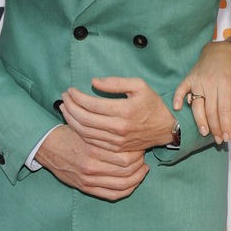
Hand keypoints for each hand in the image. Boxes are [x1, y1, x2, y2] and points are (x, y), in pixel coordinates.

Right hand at [36, 125, 147, 200]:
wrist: (46, 146)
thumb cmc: (68, 134)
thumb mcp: (86, 129)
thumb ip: (105, 135)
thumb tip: (130, 137)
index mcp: (92, 149)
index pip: (125, 156)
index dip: (137, 152)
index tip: (140, 146)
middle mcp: (91, 167)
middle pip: (127, 171)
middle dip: (140, 164)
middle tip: (143, 157)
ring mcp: (88, 180)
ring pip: (123, 185)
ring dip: (137, 177)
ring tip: (142, 169)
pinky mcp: (85, 188)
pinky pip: (112, 195)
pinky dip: (126, 190)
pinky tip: (133, 183)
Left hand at [60, 77, 176, 151]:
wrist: (166, 128)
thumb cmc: (152, 103)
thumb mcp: (139, 85)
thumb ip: (116, 82)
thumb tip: (93, 82)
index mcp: (124, 110)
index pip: (91, 104)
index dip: (77, 97)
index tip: (70, 90)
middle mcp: (119, 128)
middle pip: (85, 119)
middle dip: (70, 107)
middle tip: (64, 97)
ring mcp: (117, 141)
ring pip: (85, 132)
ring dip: (71, 119)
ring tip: (65, 108)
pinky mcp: (116, 148)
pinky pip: (92, 141)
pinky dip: (80, 131)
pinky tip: (75, 122)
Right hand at [172, 40, 230, 143]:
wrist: (219, 50)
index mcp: (225, 83)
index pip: (224, 109)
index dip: (225, 125)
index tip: (227, 137)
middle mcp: (210, 83)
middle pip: (211, 110)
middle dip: (215, 127)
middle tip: (218, 139)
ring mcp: (197, 80)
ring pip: (197, 104)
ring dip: (200, 120)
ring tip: (204, 132)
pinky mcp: (189, 78)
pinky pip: (181, 89)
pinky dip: (178, 99)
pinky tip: (178, 109)